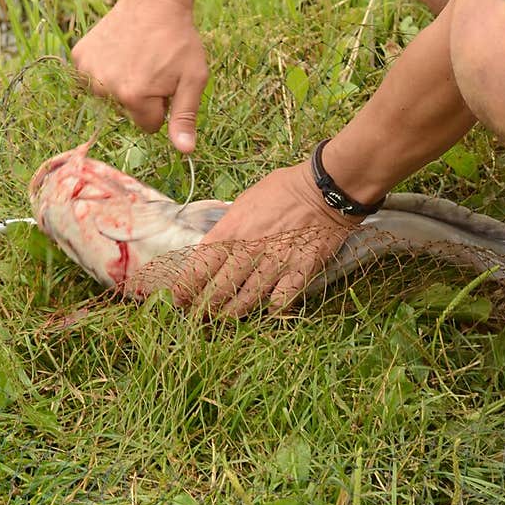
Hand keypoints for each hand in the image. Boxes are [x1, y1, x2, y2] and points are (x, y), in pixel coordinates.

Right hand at [71, 0, 208, 151]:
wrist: (154, 0)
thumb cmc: (179, 41)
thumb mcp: (193, 79)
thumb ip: (185, 117)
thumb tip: (185, 151)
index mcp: (135, 96)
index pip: (149, 125)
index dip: (162, 107)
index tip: (166, 84)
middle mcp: (106, 88)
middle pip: (127, 111)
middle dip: (141, 96)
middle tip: (152, 66)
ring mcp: (88, 71)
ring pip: (109, 96)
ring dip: (121, 83)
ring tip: (136, 56)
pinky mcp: (79, 57)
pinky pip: (92, 78)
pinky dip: (104, 69)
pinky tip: (119, 50)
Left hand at [170, 161, 358, 316]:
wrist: (325, 190)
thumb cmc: (284, 189)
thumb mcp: (247, 200)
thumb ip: (230, 225)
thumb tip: (217, 242)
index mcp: (232, 229)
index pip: (199, 266)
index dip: (185, 288)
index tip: (179, 298)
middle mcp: (249, 250)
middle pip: (218, 291)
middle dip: (204, 307)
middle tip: (200, 314)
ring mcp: (274, 264)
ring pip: (245, 301)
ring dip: (232, 312)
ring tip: (226, 315)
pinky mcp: (299, 272)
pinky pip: (280, 301)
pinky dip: (271, 308)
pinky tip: (268, 307)